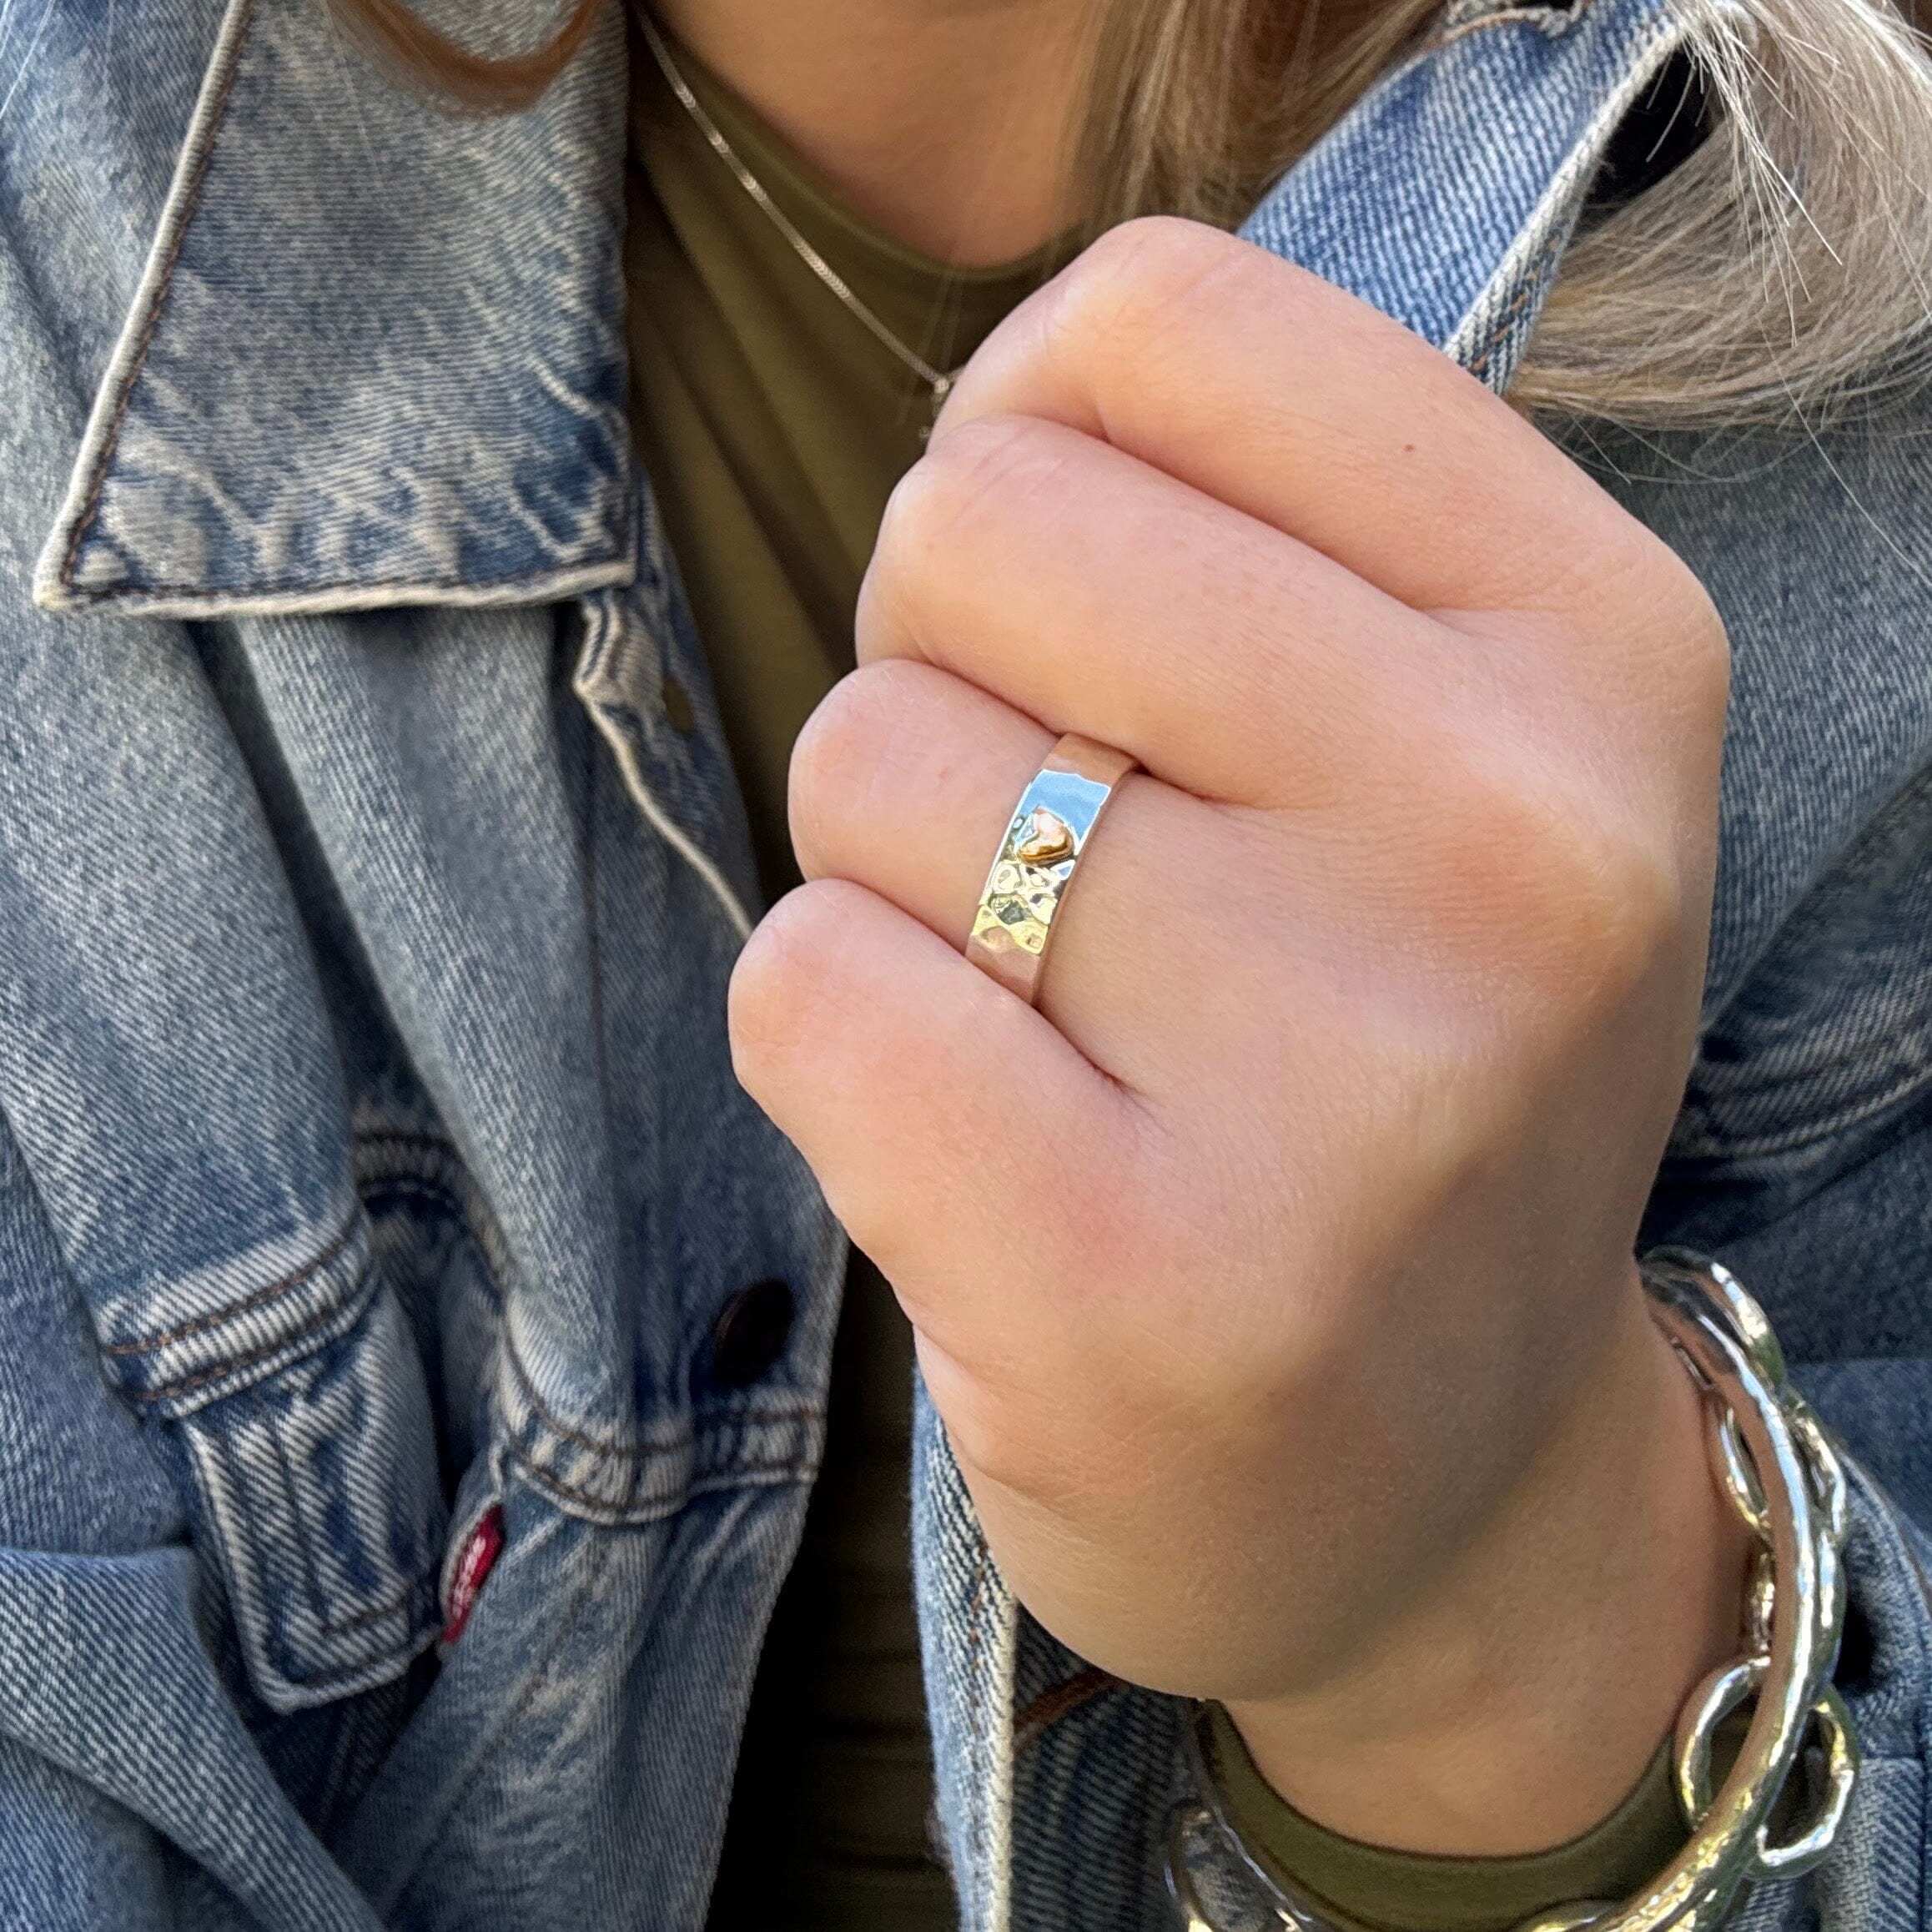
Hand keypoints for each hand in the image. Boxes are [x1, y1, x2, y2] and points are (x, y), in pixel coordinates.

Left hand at [729, 218, 1746, 1852]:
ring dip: (898, 880)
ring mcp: (1347, 1080)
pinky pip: (806, 986)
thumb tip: (997, 405)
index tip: (1077, 605)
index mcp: (1596, 646)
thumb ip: (1251, 520)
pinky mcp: (1146, 1292)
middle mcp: (1513, 839)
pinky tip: (985, 1151)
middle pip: (971, 527)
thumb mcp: (1455, 753)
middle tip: (1065, 856)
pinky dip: (834, 1041)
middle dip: (947, 673)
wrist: (1442, 1485)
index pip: (1158, 322)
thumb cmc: (1391, 1070)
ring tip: (1063, 1028)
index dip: (1034, 440)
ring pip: (868, 761)